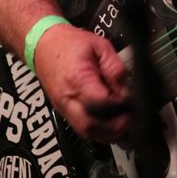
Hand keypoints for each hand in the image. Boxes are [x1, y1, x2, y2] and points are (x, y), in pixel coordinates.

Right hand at [34, 24, 132, 144]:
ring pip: (86, 133)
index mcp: (77, 79)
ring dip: (108, 134)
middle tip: (131, 120)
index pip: (99, 103)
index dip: (119, 107)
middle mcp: (67, 98)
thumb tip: (125, 91)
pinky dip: (100, 131)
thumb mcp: (100, 46)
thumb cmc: (70, 44)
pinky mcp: (64, 112)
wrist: (44, 45)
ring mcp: (63, 108)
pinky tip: (113, 124)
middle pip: (90, 126)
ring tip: (125, 123)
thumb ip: (115, 68)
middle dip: (115, 129)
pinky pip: (83, 129)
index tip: (131, 103)